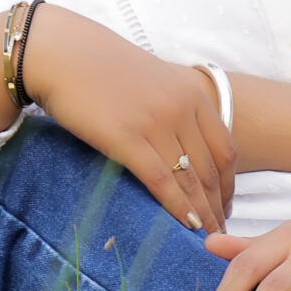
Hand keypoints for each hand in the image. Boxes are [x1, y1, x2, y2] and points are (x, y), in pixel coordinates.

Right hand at [0, 5, 235, 234]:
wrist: (60, 52)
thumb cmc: (100, 67)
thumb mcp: (151, 81)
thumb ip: (173, 108)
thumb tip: (181, 144)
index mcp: (191, 93)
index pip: (226, 150)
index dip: (229, 186)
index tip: (225, 208)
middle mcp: (181, 108)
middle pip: (212, 170)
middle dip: (218, 207)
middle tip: (219, 234)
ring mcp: (155, 122)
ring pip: (190, 180)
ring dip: (202, 214)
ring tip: (205, 239)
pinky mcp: (126, 137)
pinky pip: (161, 180)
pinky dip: (176, 207)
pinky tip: (183, 226)